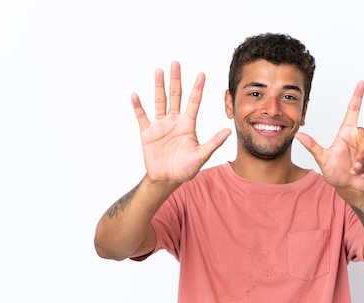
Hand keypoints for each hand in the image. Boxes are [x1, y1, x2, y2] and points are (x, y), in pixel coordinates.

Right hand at [131, 61, 230, 183]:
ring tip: (158, 71)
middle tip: (176, 63)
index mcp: (187, 124)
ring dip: (159, 86)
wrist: (167, 179)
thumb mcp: (201, 156)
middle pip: (175, 96)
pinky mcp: (147, 132)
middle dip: (176, 80)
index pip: (194, 102)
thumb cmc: (185, 169)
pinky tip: (135, 96)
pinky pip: (142, 117)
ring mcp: (160, 125)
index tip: (202, 74)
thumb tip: (228, 131)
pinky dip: (138, 107)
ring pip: (160, 101)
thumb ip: (213, 143)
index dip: (197, 88)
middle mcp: (174, 121)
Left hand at [295, 81, 363, 192]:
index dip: (357, 96)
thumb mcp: (322, 160)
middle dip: (362, 154)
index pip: (353, 110)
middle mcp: (358, 136)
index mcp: (346, 133)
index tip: (361, 83)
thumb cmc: (336, 173)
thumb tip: (298, 135)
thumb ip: (312, 147)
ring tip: (356, 171)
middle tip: (353, 168)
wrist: (349, 188)